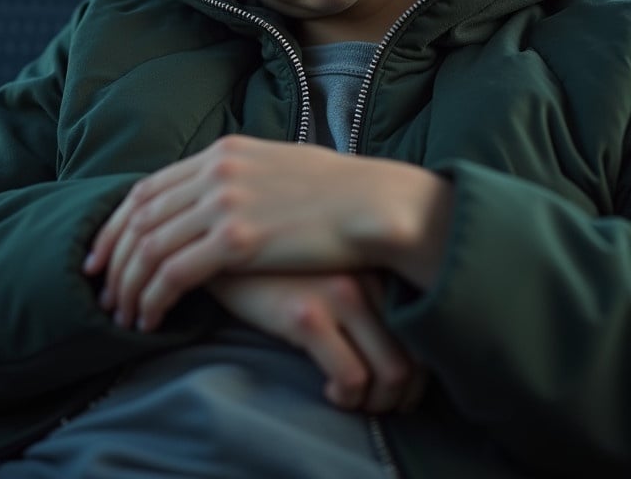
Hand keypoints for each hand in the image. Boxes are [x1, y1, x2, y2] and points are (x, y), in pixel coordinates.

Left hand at [83, 135, 452, 329]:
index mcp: (223, 152)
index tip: (101, 254)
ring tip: (123, 316)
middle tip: (100, 291)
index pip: (147, 188)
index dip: (116, 224)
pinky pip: (173, 274)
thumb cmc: (340, 194)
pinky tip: (150, 321)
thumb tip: (223, 194)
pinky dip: (152, 300)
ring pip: (149, 248)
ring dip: (129, 286)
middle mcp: (216, 170)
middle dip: (113, 259)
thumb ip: (244, 176)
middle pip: (140, 218)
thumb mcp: (282, 166)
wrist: (377, 205)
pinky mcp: (238, 239)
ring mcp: (224, 202)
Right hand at [209, 271, 426, 413]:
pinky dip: (347, 397)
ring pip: (391, 373)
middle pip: (415, 358)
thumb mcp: (334, 260)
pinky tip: (331, 393)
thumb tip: (402, 340)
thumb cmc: (283, 262)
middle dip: (401, 395)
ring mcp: (340, 293)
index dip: (419, 368)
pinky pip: (351, 378)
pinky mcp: (307, 315)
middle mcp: (368, 274)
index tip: (399, 384)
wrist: (224, 247)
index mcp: (379, 259)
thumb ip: (369, 280)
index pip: (427, 328)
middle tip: (378, 403)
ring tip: (353, 400)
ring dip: (375, 402)